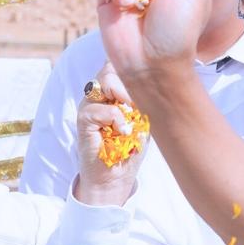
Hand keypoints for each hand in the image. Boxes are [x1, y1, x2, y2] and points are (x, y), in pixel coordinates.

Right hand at [76, 63, 146, 206]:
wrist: (115, 178)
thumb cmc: (130, 150)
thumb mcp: (145, 122)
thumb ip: (145, 103)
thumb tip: (161, 83)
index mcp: (112, 93)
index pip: (118, 66)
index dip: (134, 71)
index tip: (151, 91)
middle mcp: (98, 96)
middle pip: (110, 68)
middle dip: (130, 81)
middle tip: (140, 104)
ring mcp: (89, 107)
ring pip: (102, 82)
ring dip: (123, 96)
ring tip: (133, 115)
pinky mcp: (83, 122)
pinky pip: (96, 109)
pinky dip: (115, 119)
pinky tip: (124, 131)